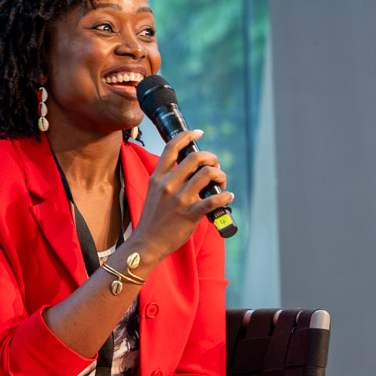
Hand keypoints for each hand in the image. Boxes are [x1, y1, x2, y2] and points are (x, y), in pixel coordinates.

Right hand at [129, 129, 232, 261]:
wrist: (146, 243)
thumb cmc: (153, 219)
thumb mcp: (153, 193)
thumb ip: (167, 179)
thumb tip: (190, 170)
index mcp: (158, 177)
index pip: (172, 147)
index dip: (187, 135)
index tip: (199, 133)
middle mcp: (169, 185)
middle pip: (196, 157)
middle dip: (211, 158)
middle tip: (215, 167)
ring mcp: (179, 199)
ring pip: (207, 174)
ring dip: (220, 175)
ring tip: (221, 184)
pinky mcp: (190, 214)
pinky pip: (214, 200)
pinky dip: (226, 196)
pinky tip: (228, 197)